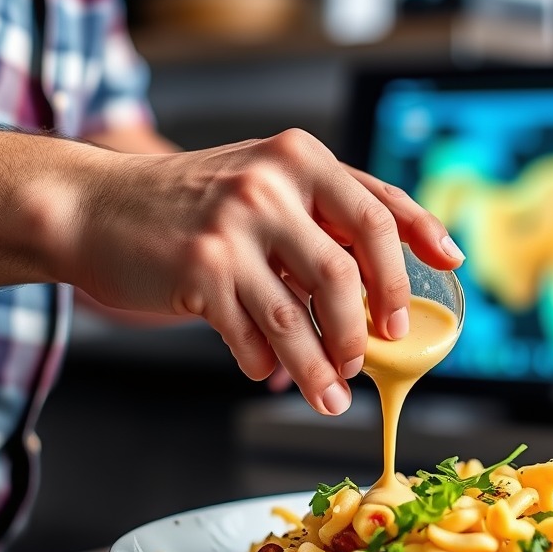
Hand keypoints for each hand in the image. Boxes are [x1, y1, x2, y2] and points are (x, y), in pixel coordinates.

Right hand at [62, 129, 464, 415]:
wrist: (98, 206)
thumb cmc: (195, 201)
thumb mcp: (264, 181)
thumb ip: (321, 215)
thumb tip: (382, 283)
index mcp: (300, 158)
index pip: (379, 205)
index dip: (422, 241)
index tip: (453, 265)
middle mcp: (272, 183)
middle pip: (349, 266)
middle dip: (373, 318)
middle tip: (378, 350)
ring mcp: (234, 226)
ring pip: (303, 314)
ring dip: (324, 365)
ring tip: (333, 394)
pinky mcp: (200, 269)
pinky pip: (253, 335)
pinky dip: (267, 362)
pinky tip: (268, 370)